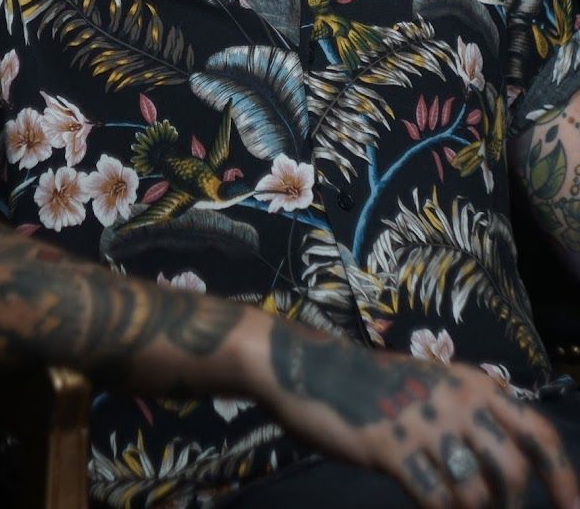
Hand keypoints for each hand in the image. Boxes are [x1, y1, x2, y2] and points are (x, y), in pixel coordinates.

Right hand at [260, 317, 578, 506]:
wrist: (314, 372)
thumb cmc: (374, 383)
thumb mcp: (431, 386)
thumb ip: (468, 415)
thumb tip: (507, 468)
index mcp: (472, 383)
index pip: (537, 431)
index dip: (563, 476)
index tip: (573, 508)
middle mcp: (457, 401)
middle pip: (513, 471)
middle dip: (509, 504)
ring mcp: (426, 425)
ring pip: (477, 492)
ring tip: (454, 504)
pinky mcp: (394, 449)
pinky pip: (437, 500)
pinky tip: (429, 504)